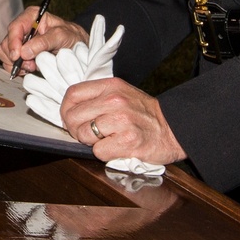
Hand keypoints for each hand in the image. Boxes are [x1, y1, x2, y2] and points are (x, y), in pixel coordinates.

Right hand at [0, 8, 87, 75]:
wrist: (77, 47)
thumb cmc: (71, 36)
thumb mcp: (61, 36)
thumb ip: (43, 42)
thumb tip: (24, 52)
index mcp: (31, 16)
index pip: (15, 28)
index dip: (13, 42)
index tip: (17, 56)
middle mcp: (23, 27)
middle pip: (6, 42)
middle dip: (16, 57)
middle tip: (31, 65)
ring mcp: (20, 41)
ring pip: (5, 54)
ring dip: (16, 64)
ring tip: (32, 66)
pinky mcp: (20, 54)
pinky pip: (9, 63)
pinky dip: (17, 69)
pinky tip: (30, 69)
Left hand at [61, 77, 185, 166]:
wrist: (174, 128)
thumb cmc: (144, 114)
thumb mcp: (121, 94)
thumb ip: (98, 97)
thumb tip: (70, 111)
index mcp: (111, 86)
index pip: (73, 94)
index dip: (65, 110)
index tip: (70, 119)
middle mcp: (115, 100)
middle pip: (73, 117)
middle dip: (75, 130)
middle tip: (87, 135)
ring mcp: (121, 120)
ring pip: (84, 135)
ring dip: (90, 143)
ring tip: (105, 140)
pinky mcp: (128, 141)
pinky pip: (99, 152)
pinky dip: (104, 154)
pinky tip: (116, 148)